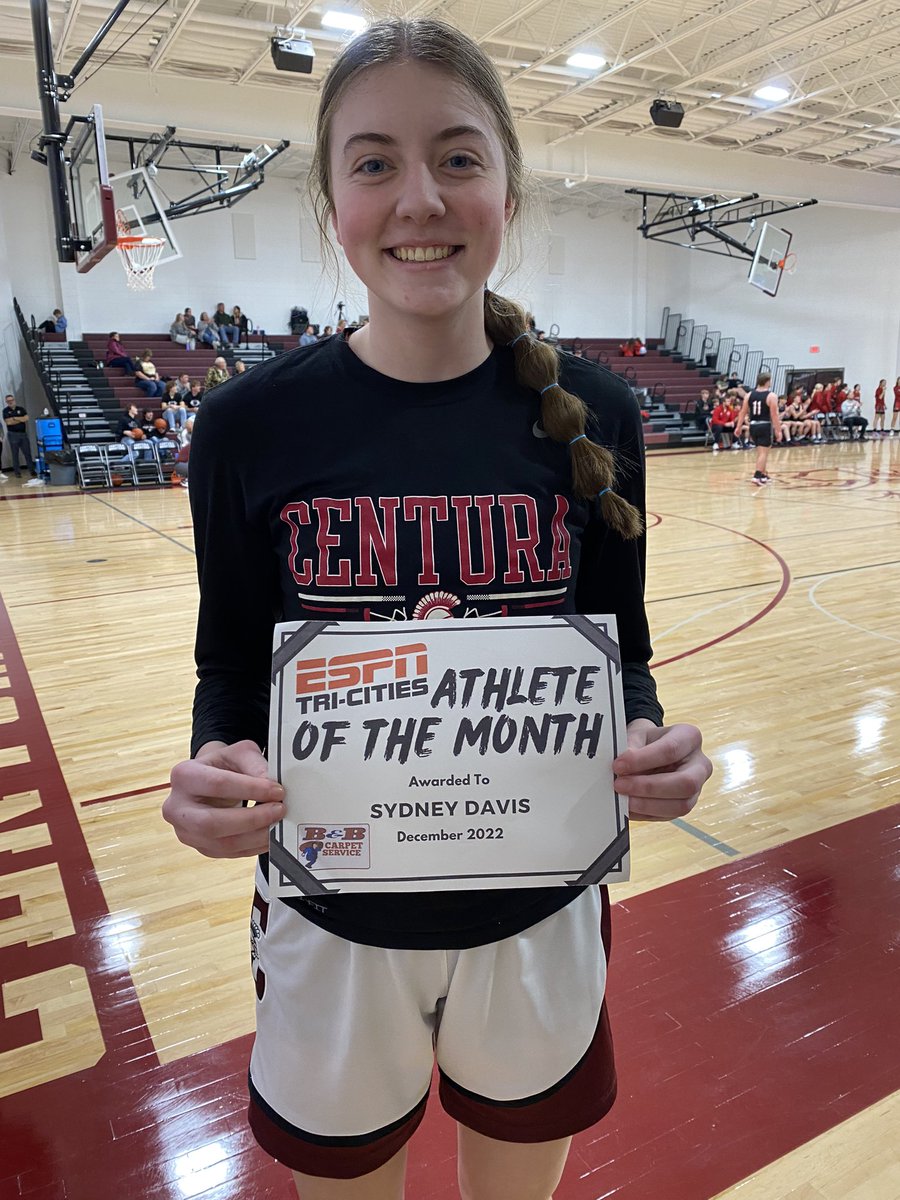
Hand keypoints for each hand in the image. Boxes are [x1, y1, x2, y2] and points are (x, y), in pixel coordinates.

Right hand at [162, 739, 284, 857]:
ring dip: (256, 836)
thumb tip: (273, 788)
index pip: (217, 785)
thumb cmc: (223, 766)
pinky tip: (269, 836)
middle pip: (211, 822)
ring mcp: (186, 832)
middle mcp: (177, 807)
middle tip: (279, 810)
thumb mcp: (238, 754)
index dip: (250, 789)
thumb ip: (256, 765)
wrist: (209, 783)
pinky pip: (230, 853)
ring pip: (222, 844)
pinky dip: (254, 846)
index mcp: (184, 776)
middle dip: (251, 819)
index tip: (277, 790)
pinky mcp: (201, 848)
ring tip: (278, 824)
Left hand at [613, 719, 711, 820]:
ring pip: (680, 805)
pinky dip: (645, 813)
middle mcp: (699, 765)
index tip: (618, 765)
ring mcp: (695, 788)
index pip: (671, 750)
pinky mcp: (684, 805)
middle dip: (649, 787)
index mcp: (689, 737)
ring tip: (623, 798)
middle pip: (685, 782)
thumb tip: (622, 769)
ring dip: (647, 804)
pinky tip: (628, 807)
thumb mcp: (636, 735)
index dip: (642, 759)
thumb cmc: (646, 742)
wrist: (649, 751)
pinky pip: (669, 815)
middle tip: (620, 785)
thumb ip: (630, 748)